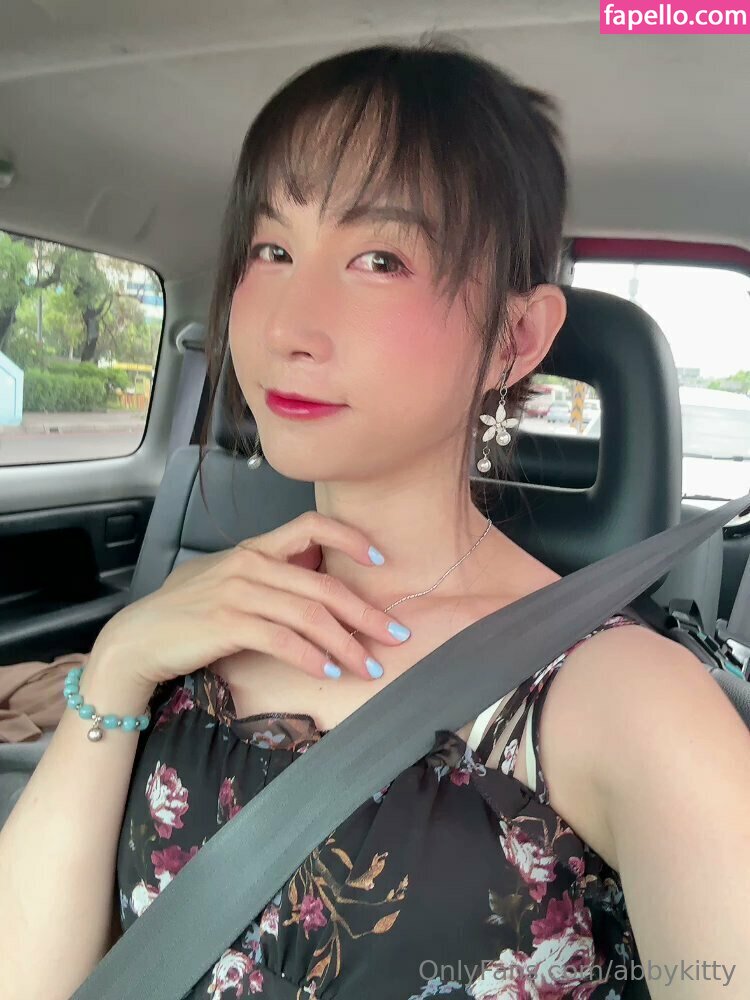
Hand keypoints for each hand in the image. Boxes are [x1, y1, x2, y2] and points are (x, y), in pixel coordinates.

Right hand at [93, 511, 410, 690]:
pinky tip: (328, 672)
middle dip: (366, 613)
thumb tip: (310, 581)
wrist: (139, 637)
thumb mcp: (226, 579)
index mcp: (254, 549)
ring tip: (368, 666)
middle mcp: (250, 564)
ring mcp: (238, 592)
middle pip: (323, 586)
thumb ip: (266, 575)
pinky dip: (311, 657)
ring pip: (309, 615)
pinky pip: (282, 639)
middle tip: (396, 634)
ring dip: (346, 645)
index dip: (350, 538)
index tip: (380, 560)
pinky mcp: (228, 623)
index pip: (310, 527)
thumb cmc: (185, 611)